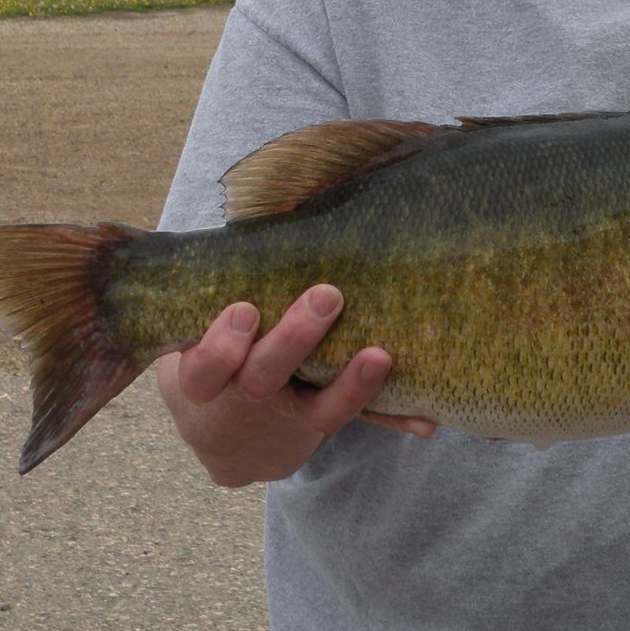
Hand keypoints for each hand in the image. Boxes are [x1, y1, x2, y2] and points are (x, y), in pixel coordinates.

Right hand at [156, 284, 434, 486]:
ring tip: (379, 355)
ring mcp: (290, 412)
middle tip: (327, 296)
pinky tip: (425, 418)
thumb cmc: (221, 345)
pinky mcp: (325, 420)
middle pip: (264, 378)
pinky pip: (359, 421)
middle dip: (293, 340)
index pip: (204, 370)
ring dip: (351, 385)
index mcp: (209, 376)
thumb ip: (232, 281)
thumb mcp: (204, 322)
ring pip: (318, 410)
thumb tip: (280, 204)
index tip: (246, 308)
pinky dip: (392, 417)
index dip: (221, 345)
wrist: (230, 426)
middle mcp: (248, 397)